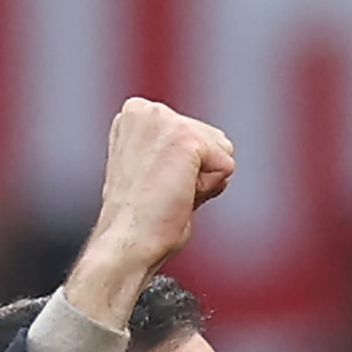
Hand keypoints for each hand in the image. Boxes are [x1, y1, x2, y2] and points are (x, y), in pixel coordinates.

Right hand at [67, 99, 234, 328]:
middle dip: (198, 172)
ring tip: (170, 194)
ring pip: (223, 150)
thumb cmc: (138, 220)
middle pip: (213, 138)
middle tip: (164, 193)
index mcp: (135, 113)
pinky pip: (226, 166)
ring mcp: (165, 120)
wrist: (126, 243)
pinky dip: (209, 189)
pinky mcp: (185, 138)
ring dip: (204, 180)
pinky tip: (179, 196)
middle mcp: (147, 109)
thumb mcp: (153, 169)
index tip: (154, 184)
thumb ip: (177, 152)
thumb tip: (220, 151)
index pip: (196, 133)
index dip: (185, 168)